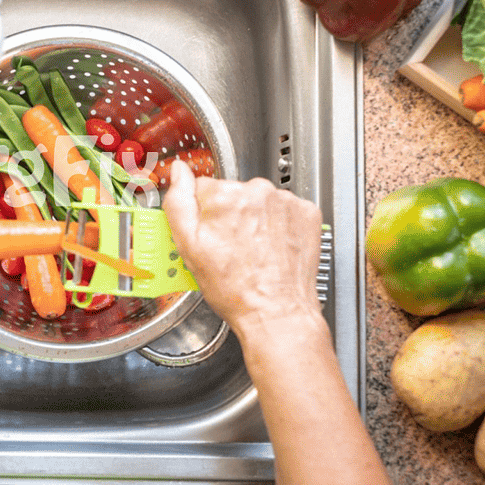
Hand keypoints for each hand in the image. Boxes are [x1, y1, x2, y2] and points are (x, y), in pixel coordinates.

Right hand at [162, 161, 322, 333]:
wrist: (277, 312)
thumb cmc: (234, 287)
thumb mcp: (189, 247)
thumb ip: (178, 202)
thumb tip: (178, 172)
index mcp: (224, 195)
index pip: (203, 188)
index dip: (203, 215)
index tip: (210, 235)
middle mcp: (257, 191)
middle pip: (233, 193)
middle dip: (230, 216)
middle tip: (231, 248)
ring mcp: (285, 201)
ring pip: (259, 201)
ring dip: (255, 219)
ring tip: (254, 251)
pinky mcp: (306, 213)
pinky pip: (284, 209)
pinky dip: (278, 224)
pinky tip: (272, 247)